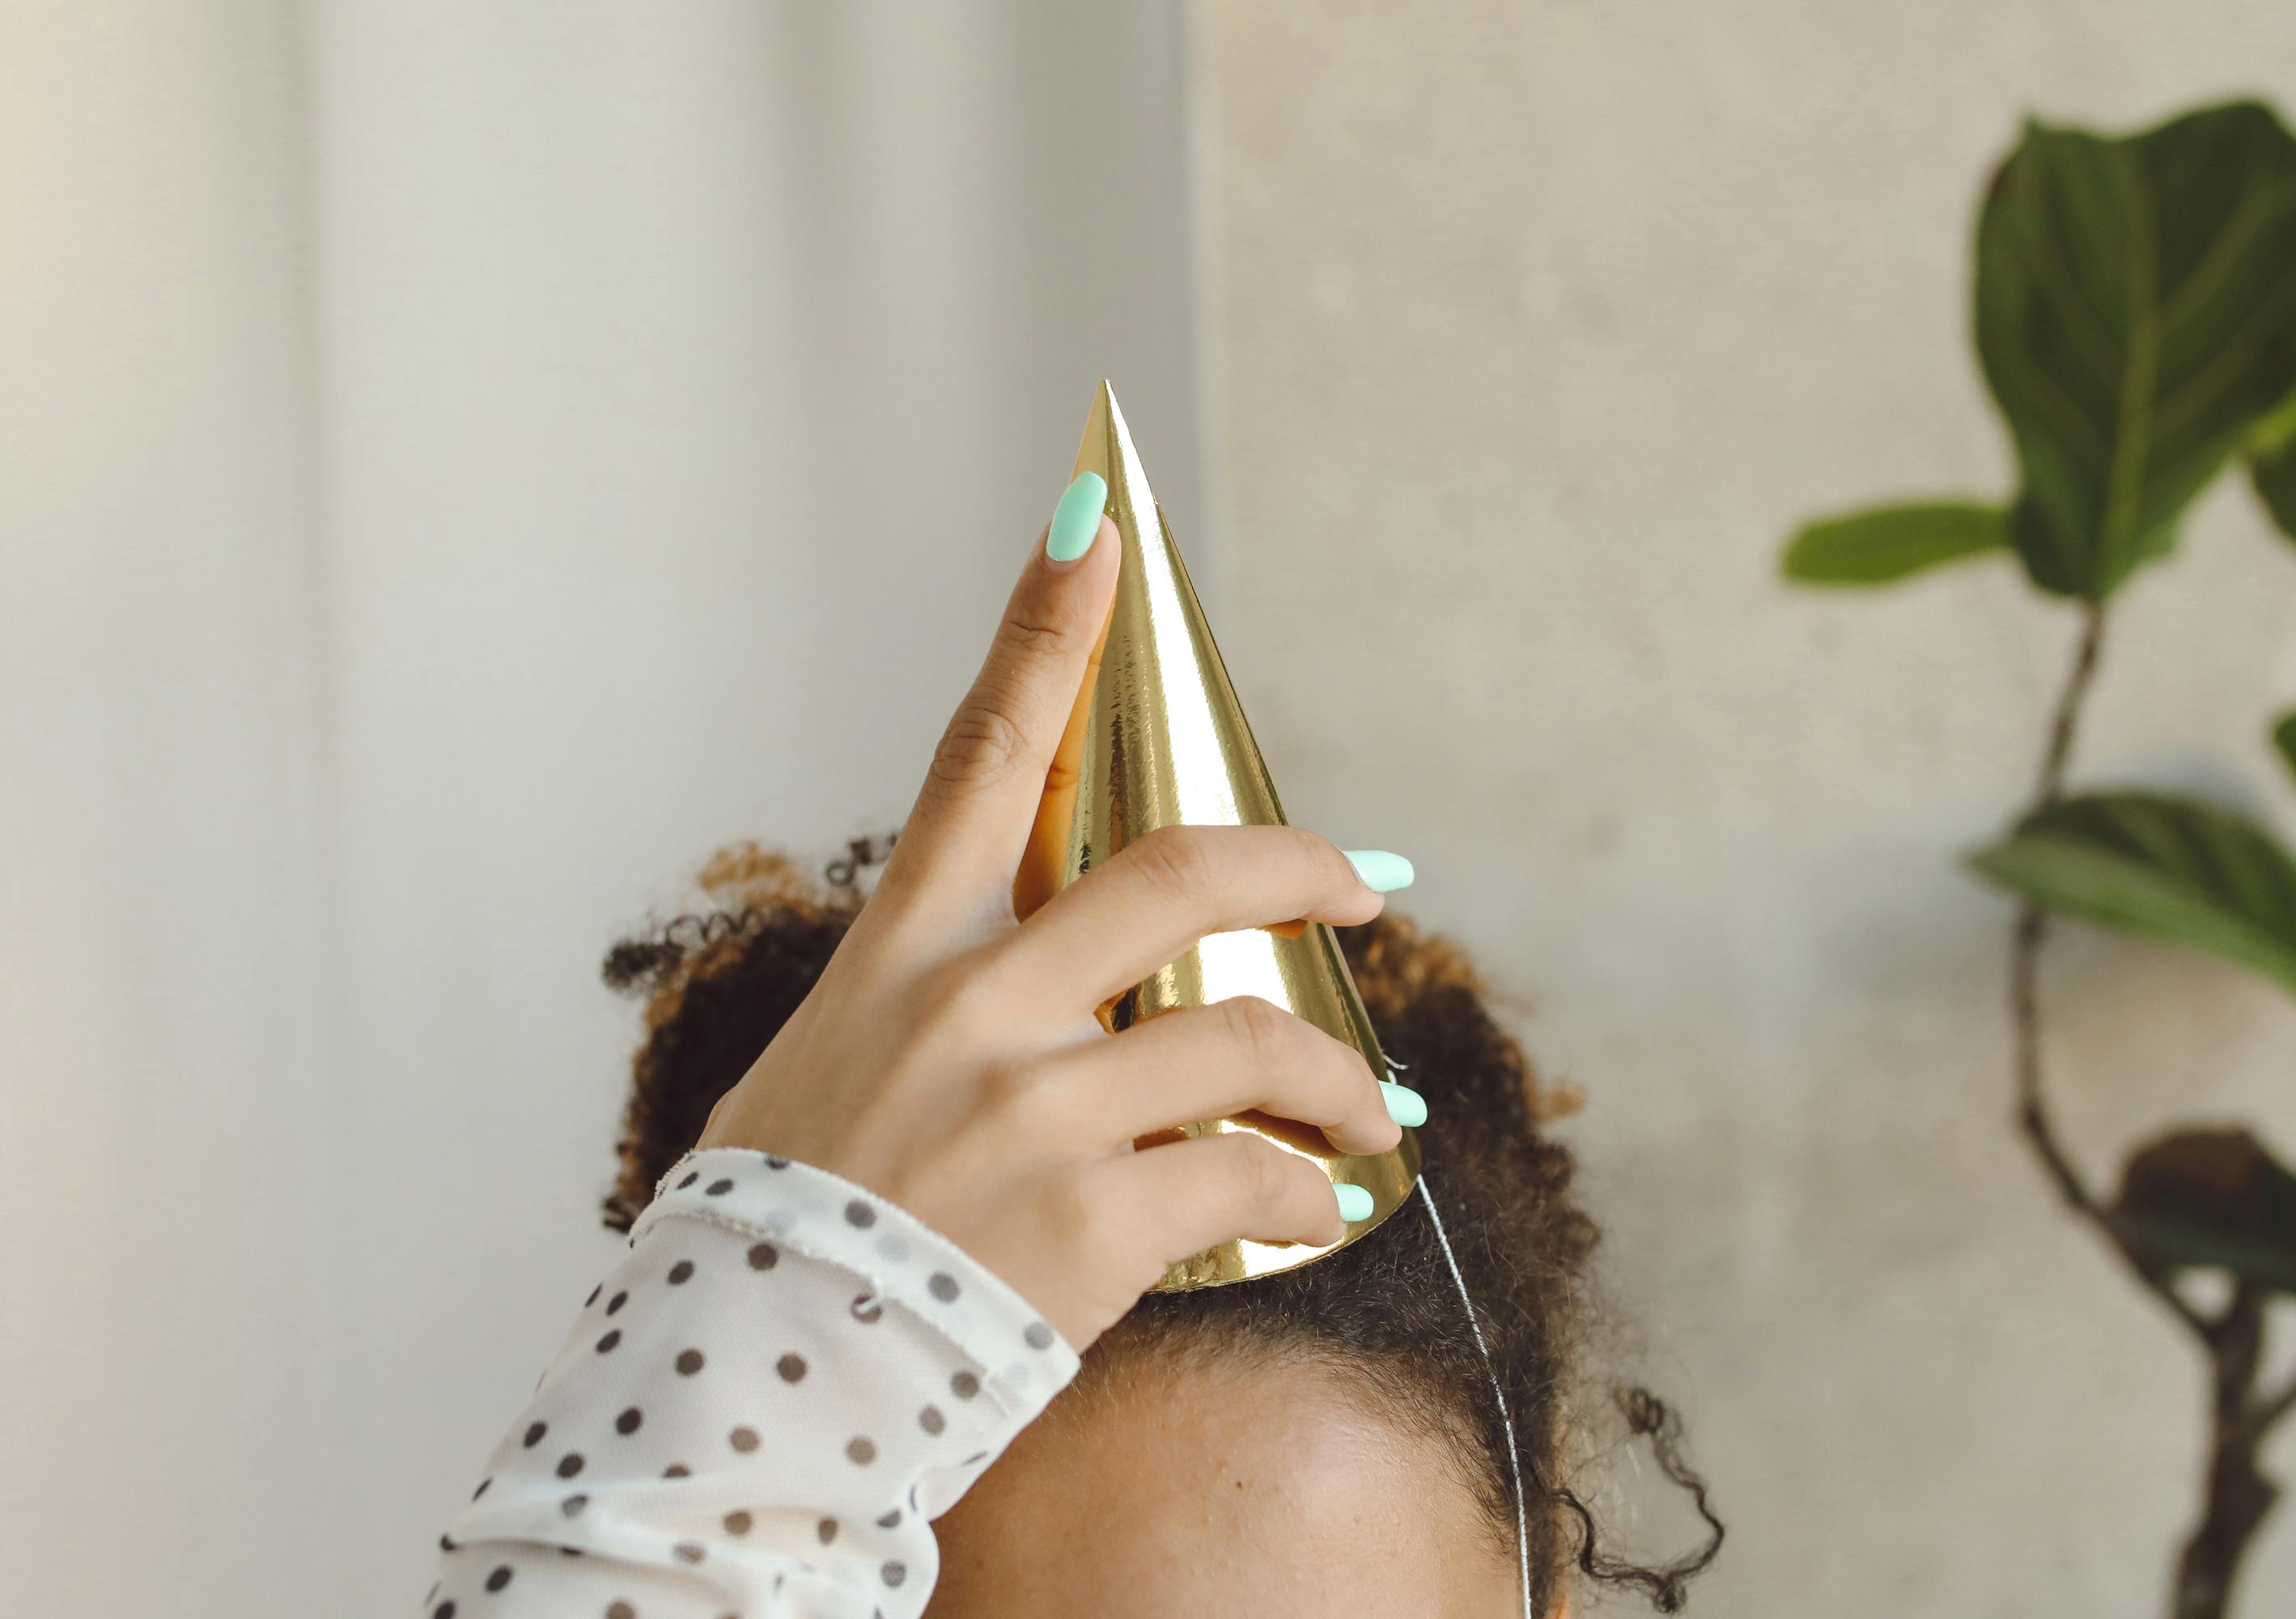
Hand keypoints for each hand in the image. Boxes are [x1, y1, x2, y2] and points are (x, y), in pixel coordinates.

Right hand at [697, 480, 1415, 1351]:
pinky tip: (1309, 1210)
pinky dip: (1300, 1195)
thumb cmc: (786, 1227)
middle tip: (1360, 888)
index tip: (1097, 525)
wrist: (746, 1389)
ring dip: (1336, 1080)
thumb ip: (935, 1008)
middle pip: (1181, 874)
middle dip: (1297, 866)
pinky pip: (1248, 1183)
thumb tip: (1042, 988)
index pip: (983, 754)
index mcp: (905, 954)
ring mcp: (1036, 1112)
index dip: (1044, 629)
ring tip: (1367, 1119)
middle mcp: (976, 1007)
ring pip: (1250, 1043)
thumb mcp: (834, 1073)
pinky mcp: (1092, 1226)